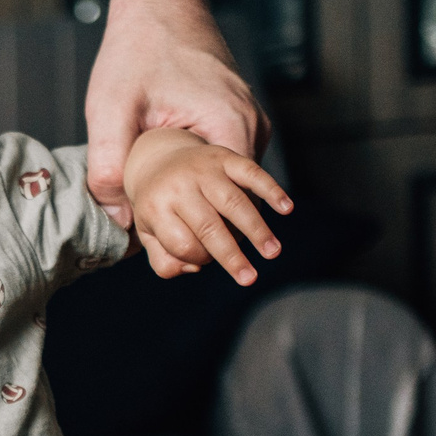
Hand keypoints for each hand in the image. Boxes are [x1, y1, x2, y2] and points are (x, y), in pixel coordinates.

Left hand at [84, 0, 266, 254]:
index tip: (173, 258)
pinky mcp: (235, 121)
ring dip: (197, 206)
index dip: (201, 236)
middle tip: (168, 261)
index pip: (230, 205)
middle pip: (232, 201)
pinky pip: (220, 166)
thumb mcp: (110, 107)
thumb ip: (109, 165)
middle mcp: (250, 127)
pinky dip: (197, 183)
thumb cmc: (136, 49)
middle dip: (201, 230)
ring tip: (163, 233)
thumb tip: (119, 220)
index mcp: (231, 125)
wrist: (158, 0)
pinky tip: (166, 196)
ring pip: (226, 185)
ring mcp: (247, 123)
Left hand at [122, 128, 291, 285]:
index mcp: (156, 208)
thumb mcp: (149, 235)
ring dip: (256, 229)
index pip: (183, 244)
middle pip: (208, 227)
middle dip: (231, 256)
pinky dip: (270, 189)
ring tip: (272, 253)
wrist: (161, 157)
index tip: (206, 261)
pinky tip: (286, 208)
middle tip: (249, 279)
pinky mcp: (224, 157)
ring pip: (234, 203)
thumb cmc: (159, 207)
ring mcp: (203, 169)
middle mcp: (178, 186)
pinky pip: (251, 172)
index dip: (198, 258)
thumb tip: (195, 268)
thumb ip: (165, 261)